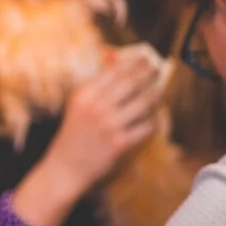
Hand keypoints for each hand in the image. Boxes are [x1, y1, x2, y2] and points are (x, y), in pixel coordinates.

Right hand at [43, 54, 162, 196]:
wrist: (65, 167)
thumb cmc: (72, 135)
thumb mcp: (76, 106)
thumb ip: (95, 88)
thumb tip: (119, 67)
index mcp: (83, 94)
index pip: (114, 71)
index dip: (133, 62)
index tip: (144, 58)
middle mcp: (96, 106)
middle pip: (131, 82)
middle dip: (148, 73)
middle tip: (157, 69)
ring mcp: (109, 124)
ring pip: (143, 103)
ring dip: (156, 96)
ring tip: (160, 92)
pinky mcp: (120, 143)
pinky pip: (146, 127)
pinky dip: (152, 122)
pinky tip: (152, 120)